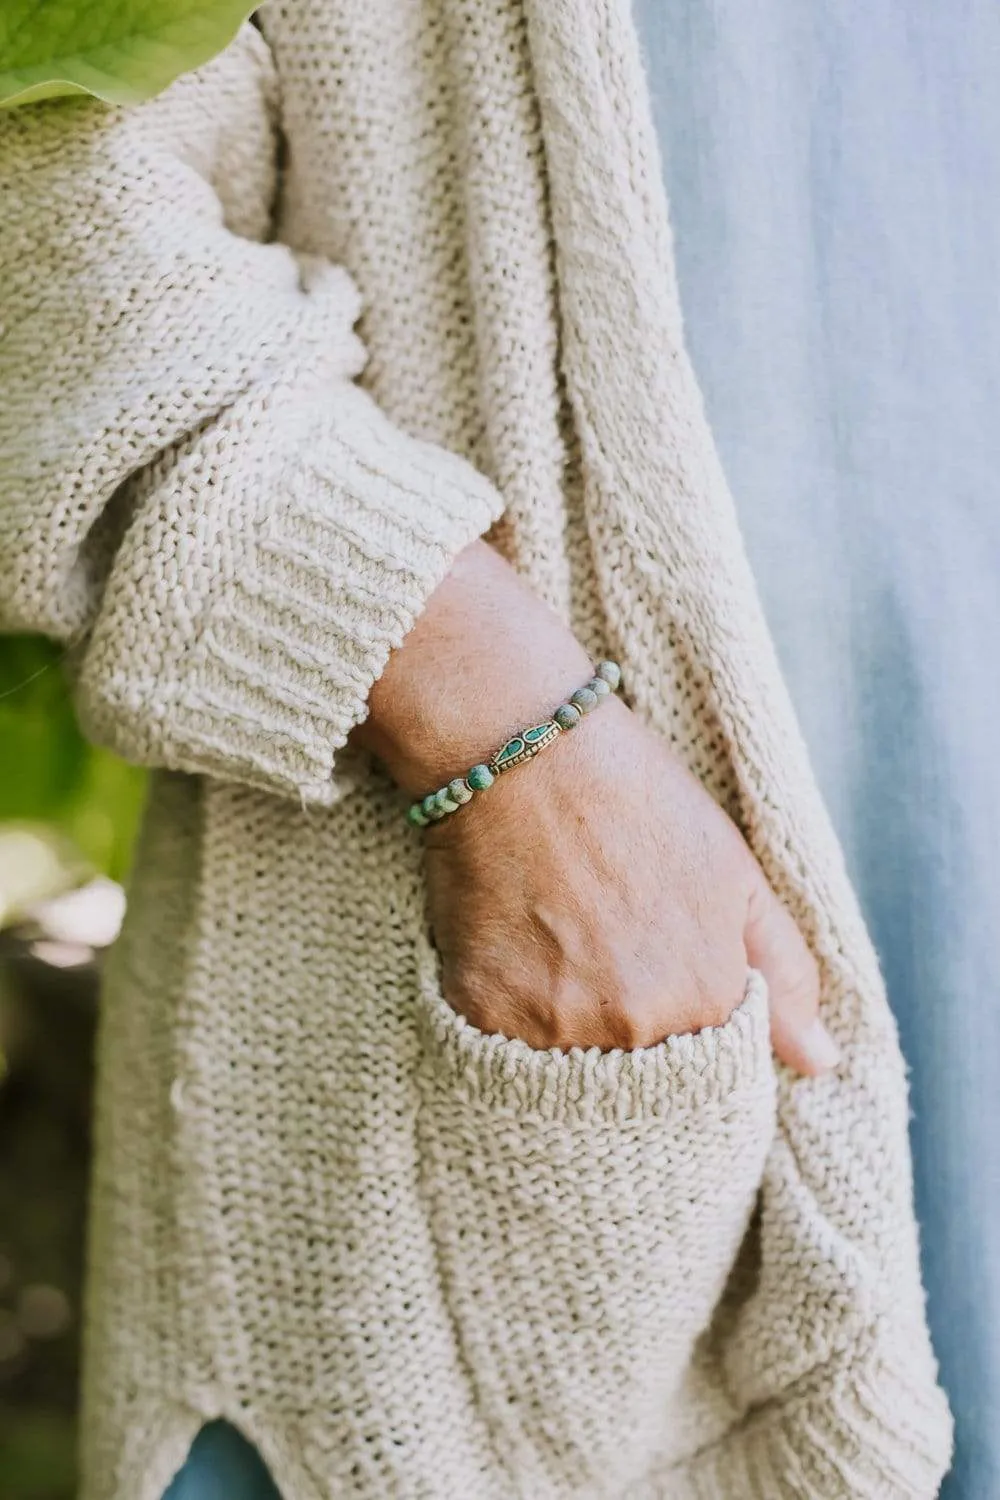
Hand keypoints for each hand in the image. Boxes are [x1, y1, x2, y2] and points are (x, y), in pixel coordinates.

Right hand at [353, 542, 838, 1072]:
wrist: (525, 754)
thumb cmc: (639, 799)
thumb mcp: (735, 872)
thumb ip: (783, 972)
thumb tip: (821, 1062)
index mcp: (706, 1003)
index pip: (713, 1073)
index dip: (694, 1029)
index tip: (668, 982)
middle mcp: (633, 1033)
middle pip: (641, 1074)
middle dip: (633, 1030)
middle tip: (607, 951)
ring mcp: (552, 1028)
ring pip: (570, 1065)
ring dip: (571, 1024)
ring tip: (561, 942)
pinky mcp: (481, 1015)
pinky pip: (502, 1045)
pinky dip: (511, 1009)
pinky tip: (517, 945)